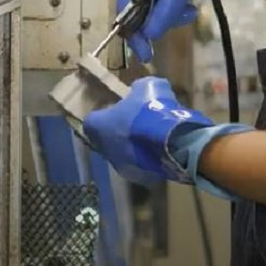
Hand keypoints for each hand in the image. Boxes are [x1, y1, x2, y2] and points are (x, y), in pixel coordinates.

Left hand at [83, 77, 213, 184]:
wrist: (172, 141)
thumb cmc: (152, 111)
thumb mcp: (149, 87)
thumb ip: (139, 88)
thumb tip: (139, 90)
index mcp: (98, 126)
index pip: (93, 120)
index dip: (106, 114)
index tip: (120, 109)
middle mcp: (104, 150)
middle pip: (108, 140)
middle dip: (121, 132)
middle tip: (138, 122)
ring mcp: (122, 167)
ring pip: (125, 155)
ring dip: (135, 147)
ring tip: (154, 137)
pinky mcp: (141, 178)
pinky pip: (143, 166)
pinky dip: (150, 159)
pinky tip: (164, 149)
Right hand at [118, 0, 243, 61]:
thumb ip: (164, 12)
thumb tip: (150, 36)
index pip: (125, 15)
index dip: (135, 37)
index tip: (146, 55)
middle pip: (140, 12)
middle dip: (162, 20)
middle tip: (185, 18)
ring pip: (153, 6)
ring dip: (172, 13)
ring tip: (191, 10)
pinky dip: (174, 4)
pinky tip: (189, 3)